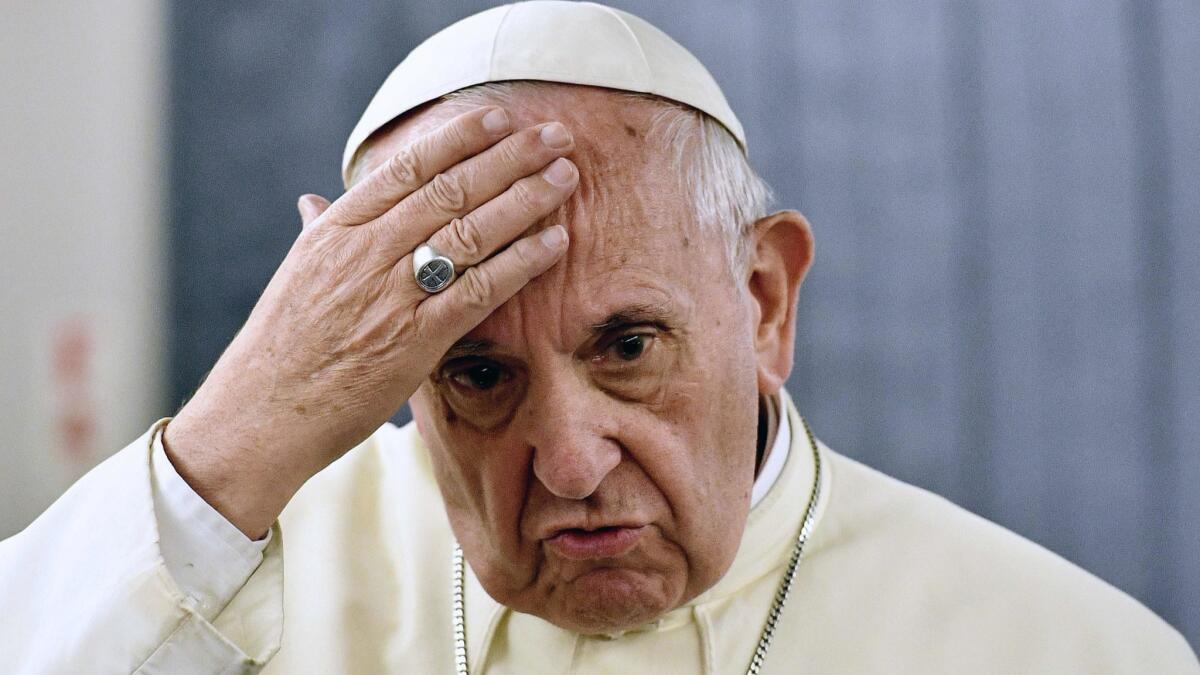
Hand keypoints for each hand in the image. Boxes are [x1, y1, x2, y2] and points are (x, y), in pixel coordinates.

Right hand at [163, 106, 577, 537]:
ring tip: (566, 176)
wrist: (260, 415)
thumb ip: (317, 232)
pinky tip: (555, 242)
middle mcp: (366, 251)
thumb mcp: (294, 275)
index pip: (407, 166)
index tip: (497, 116)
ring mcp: (392, 294)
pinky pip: (480, 290)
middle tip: (555, 135)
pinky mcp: (416, 340)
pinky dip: (522, 262)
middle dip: (510, 157)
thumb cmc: (279, 348)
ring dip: (526, 199)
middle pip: (451, 189)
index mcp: (337, 229)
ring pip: (471, 231)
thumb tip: (313, 200)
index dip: (458, 137)